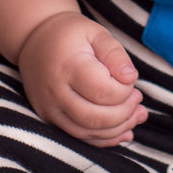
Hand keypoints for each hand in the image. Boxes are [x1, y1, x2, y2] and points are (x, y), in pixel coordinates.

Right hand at [18, 11, 147, 146]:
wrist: (35, 42)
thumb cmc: (70, 35)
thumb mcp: (96, 33)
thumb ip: (115, 54)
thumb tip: (131, 78)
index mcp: (68, 66)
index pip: (103, 92)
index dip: (125, 90)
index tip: (131, 79)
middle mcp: (55, 92)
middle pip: (95, 118)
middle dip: (125, 113)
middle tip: (137, 97)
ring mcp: (50, 109)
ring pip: (88, 132)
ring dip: (118, 129)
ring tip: (137, 113)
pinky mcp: (50, 120)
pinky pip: (80, 138)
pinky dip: (104, 139)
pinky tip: (124, 130)